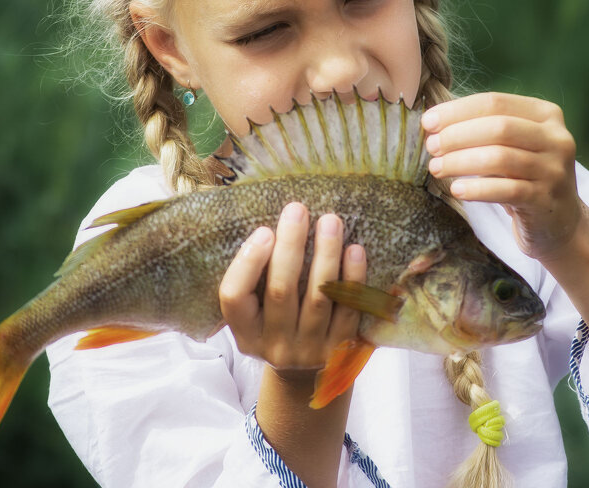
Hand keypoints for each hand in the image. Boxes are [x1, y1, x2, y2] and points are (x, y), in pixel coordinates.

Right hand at [219, 203, 366, 375]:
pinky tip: (355, 250)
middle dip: (290, 246)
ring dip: (325, 255)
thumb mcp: (256, 314)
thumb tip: (273, 227)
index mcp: (245, 333)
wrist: (306, 378)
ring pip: (318, 298)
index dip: (247, 262)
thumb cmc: (277, 327)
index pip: (233, 298)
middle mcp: (274, 345)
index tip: (264, 231)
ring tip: (330, 221)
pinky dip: (353, 279)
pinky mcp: (341, 349)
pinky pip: (349, 310)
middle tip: (297, 210)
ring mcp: (309, 350)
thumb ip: (256, 280)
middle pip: (280, 291)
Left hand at [422, 92, 582, 261]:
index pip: (495, 102)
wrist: (558, 221)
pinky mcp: (547, 200)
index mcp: (546, 114)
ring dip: (461, 161)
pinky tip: (457, 189)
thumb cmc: (523, 176)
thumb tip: (434, 121)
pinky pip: (507, 190)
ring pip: (501, 158)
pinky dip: (477, 188)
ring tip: (436, 168)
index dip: (458, 110)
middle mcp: (557, 138)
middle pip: (499, 127)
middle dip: (458, 135)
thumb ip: (483, 128)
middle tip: (432, 146)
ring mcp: (555, 170)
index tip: (428, 122)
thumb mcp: (512, 145)